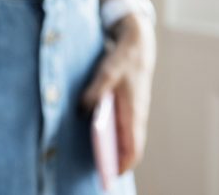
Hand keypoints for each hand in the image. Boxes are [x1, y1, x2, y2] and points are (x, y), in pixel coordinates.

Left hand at [82, 14, 156, 173]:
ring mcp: (133, 110)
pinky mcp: (127, 104)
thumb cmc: (123, 60)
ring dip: (112, 147)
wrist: (136, 44)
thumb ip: (94, 92)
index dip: (124, 163)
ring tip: (93, 155)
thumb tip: (82, 111)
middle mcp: (136, 115)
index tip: (111, 173)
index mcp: (134, 112)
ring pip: (124, 136)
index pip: (134, 148)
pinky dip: (110, 133)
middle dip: (115, 158)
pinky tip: (94, 133)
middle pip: (128, 145)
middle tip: (97, 167)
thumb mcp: (106, 73)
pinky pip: (120, 125)